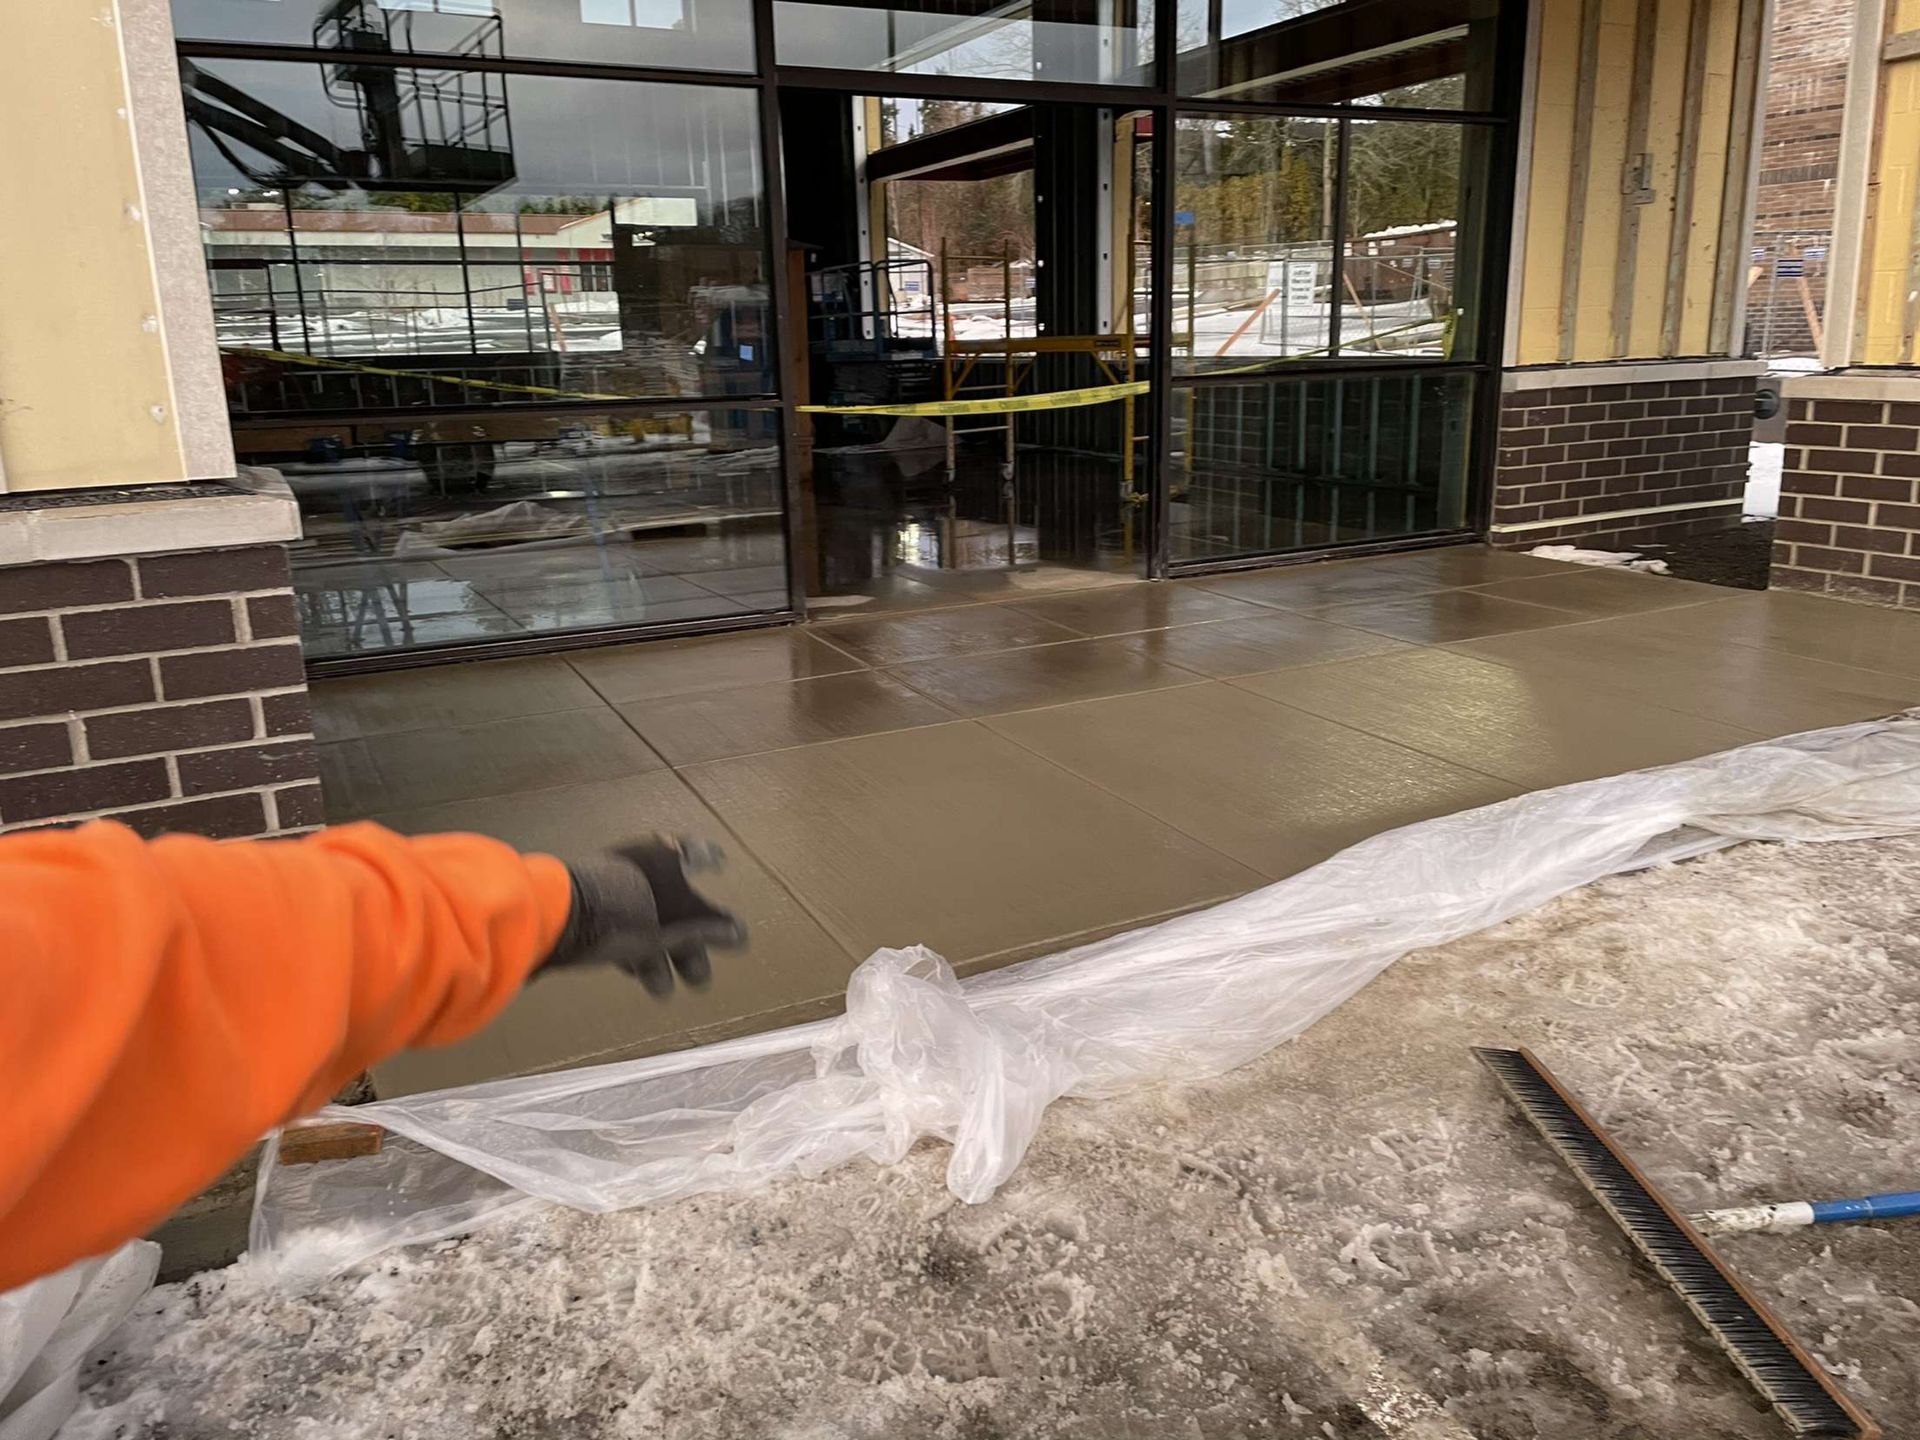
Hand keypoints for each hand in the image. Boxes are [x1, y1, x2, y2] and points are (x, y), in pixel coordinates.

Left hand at [544, 836, 746, 996]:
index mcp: (663, 856)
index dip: (712, 859)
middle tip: (701, 975)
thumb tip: (740, 935)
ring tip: (667, 990)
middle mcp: (639, 867)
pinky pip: (623, 931)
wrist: (552, 917)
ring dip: (663, 957)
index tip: (722, 866)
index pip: (696, 852)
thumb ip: (708, 931)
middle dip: (692, 942)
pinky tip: (642, 977)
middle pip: (675, 902)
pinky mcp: (589, 913)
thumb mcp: (672, 926)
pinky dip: (637, 953)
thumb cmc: (622, 911)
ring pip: (649, 923)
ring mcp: (612, 889)